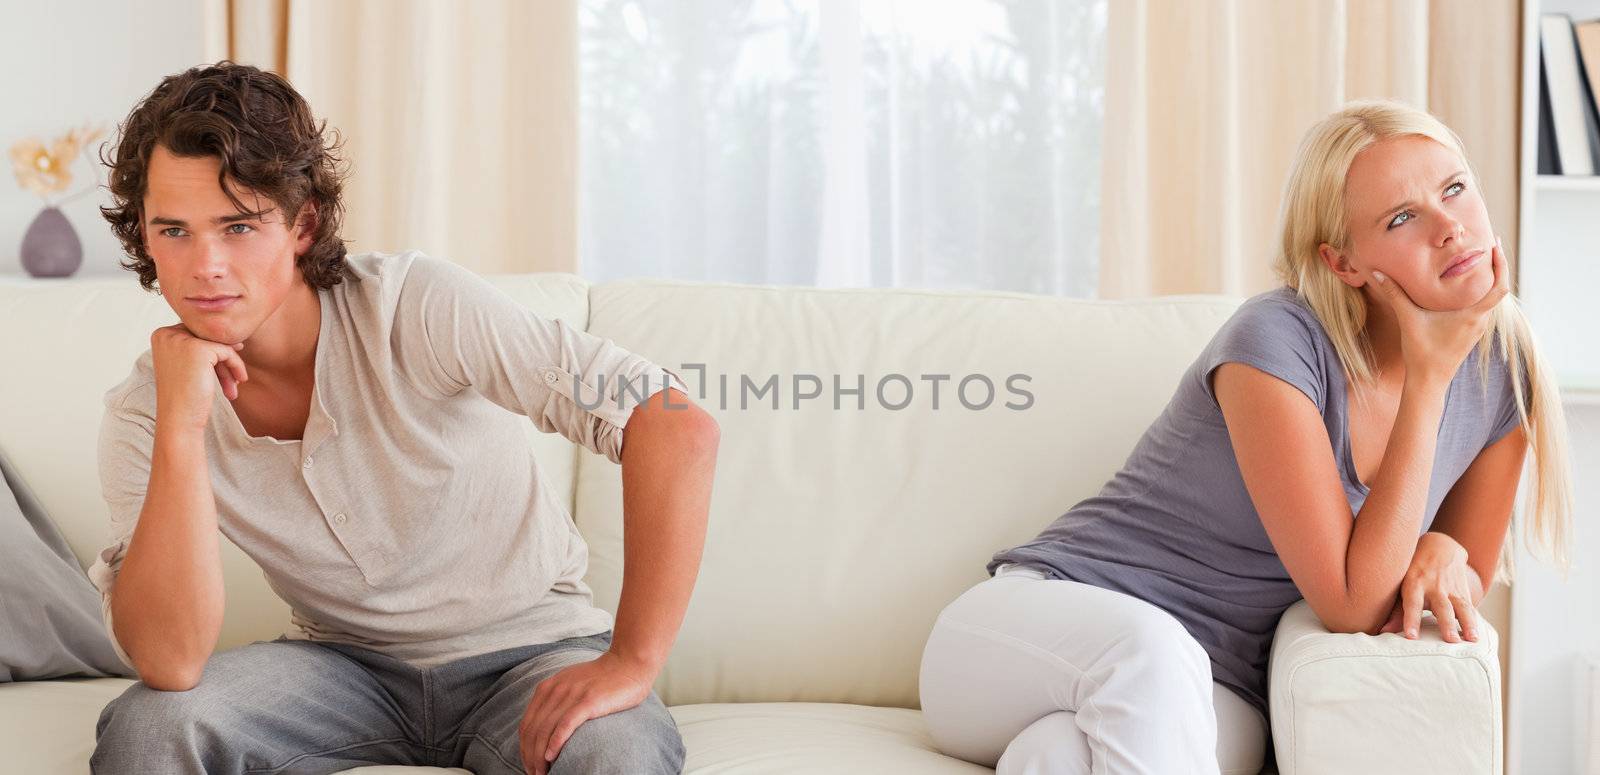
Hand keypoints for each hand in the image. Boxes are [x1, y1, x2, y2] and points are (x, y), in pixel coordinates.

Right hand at [150, 324, 247, 431]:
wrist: (179, 419)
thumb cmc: (185, 395)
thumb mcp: (188, 364)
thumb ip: (201, 345)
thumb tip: (232, 333)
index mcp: (161, 335)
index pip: (197, 333)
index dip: (213, 352)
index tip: (223, 370)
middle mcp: (167, 334)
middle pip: (209, 338)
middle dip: (223, 359)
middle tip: (234, 380)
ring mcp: (181, 340)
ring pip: (220, 344)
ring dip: (231, 365)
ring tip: (235, 385)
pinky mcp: (198, 349)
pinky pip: (228, 351)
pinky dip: (236, 366)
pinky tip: (238, 382)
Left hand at [519, 650, 655, 774]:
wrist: (629, 664)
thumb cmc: (603, 679)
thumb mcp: (571, 685)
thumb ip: (556, 701)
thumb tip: (545, 729)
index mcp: (548, 688)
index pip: (527, 725)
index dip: (524, 749)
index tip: (529, 764)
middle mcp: (555, 690)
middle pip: (533, 731)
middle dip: (530, 757)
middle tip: (535, 774)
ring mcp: (571, 694)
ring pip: (546, 731)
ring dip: (540, 756)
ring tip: (542, 773)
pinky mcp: (588, 701)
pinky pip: (565, 724)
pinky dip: (555, 742)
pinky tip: (552, 756)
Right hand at [1369, 236, 1510, 383]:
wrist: (1429, 382)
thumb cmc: (1422, 352)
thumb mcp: (1408, 319)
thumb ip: (1394, 294)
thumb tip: (1376, 273)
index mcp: (1473, 315)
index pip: (1499, 286)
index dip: (1501, 265)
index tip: (1495, 246)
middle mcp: (1481, 321)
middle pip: (1498, 290)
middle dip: (1496, 267)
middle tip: (1488, 246)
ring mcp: (1477, 329)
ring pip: (1490, 300)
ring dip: (1488, 282)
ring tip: (1478, 264)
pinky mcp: (1470, 334)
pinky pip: (1481, 309)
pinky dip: (1478, 295)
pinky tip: (1466, 290)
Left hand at [1374, 532, 1479, 642]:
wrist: (1441, 547)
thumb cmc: (1414, 572)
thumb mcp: (1401, 585)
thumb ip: (1395, 610)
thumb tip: (1384, 631)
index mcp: (1414, 584)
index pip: (1412, 603)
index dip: (1411, 620)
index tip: (1411, 637)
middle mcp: (1434, 586)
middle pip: (1442, 607)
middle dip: (1447, 624)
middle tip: (1451, 641)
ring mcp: (1452, 589)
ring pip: (1461, 606)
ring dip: (1468, 623)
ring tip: (1472, 639)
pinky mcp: (1464, 592)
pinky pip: (1470, 607)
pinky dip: (1474, 622)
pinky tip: (1477, 635)